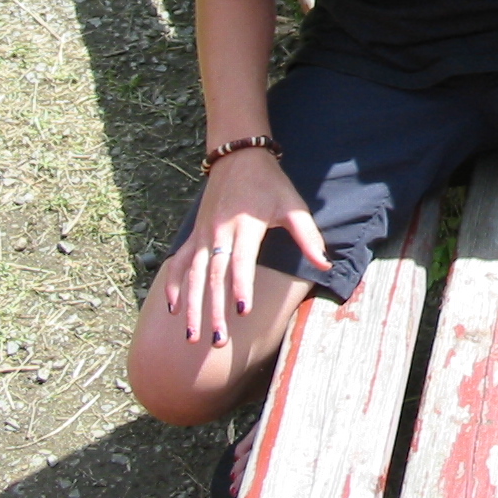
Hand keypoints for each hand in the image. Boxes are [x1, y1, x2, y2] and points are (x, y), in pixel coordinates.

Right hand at [164, 148, 328, 347]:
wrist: (238, 157)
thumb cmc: (270, 184)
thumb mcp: (293, 205)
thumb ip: (308, 236)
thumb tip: (326, 263)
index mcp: (245, 225)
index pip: (241, 262)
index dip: (241, 286)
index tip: (243, 312)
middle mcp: (219, 232)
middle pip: (213, 276)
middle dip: (214, 310)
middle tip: (218, 340)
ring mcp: (202, 234)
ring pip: (191, 275)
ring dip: (191, 307)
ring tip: (192, 336)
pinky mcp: (194, 235)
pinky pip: (178, 263)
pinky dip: (172, 286)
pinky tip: (172, 309)